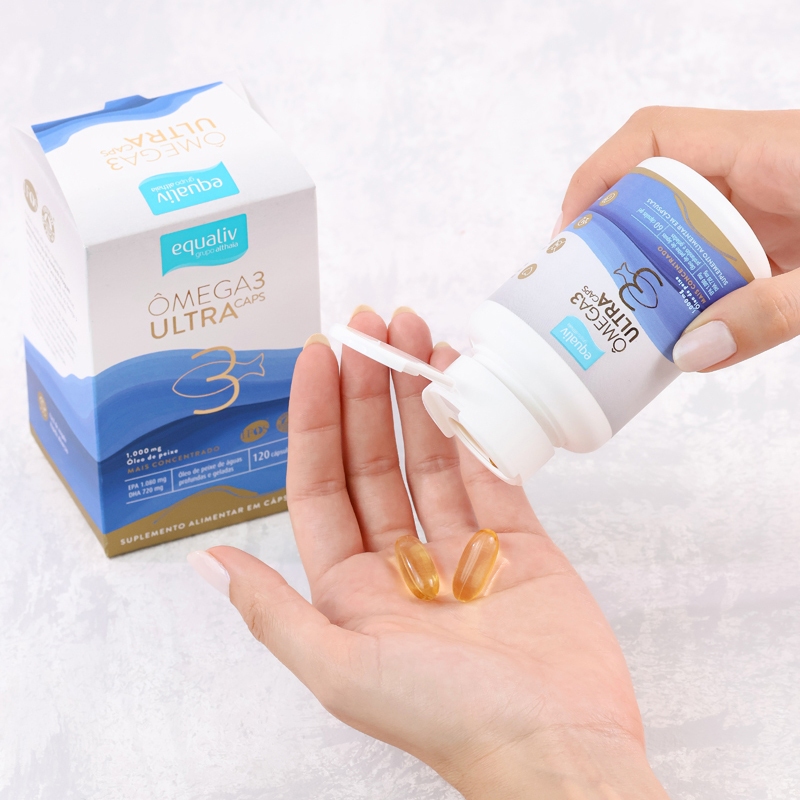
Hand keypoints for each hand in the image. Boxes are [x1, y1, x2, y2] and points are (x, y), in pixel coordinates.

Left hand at [190, 309, 668, 798]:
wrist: (559, 748)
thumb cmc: (446, 719)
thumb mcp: (341, 670)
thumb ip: (272, 611)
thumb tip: (204, 560)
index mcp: (351, 589)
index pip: (322, 484)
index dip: (316, 418)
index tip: (319, 356)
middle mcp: (401, 563)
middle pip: (374, 458)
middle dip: (369, 390)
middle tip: (371, 326)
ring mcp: (461, 548)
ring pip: (430, 455)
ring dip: (420, 395)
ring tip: (414, 334)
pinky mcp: (518, 543)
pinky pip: (490, 470)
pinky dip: (476, 424)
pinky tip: (462, 378)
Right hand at [556, 107, 799, 371]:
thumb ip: (772, 312)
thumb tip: (691, 352)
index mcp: (769, 149)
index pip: (655, 138)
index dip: (598, 177)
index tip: (569, 234)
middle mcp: (759, 169)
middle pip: (657, 186)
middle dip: (616, 237)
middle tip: (589, 289)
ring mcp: (770, 201)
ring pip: (682, 225)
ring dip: (653, 269)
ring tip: (630, 318)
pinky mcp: (782, 233)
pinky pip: (715, 253)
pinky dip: (690, 289)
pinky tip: (684, 327)